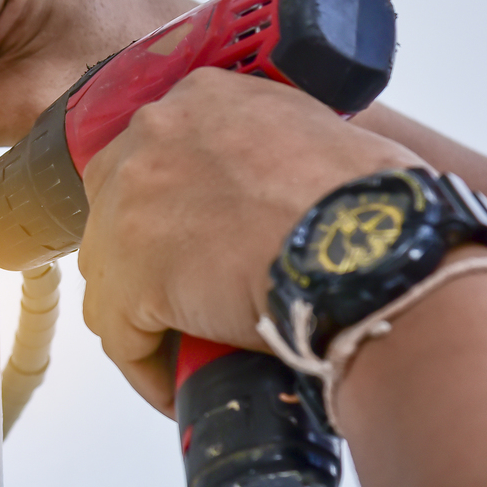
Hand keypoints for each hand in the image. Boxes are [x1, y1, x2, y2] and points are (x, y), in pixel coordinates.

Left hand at [76, 68, 425, 416]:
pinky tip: (177, 387)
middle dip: (144, 257)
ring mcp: (129, 206)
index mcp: (199, 99)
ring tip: (186, 346)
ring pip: (111, 274)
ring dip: (144, 313)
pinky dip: (147, 367)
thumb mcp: (315, 133)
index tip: (191, 240)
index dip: (167, 207)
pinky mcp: (130, 278)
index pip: (153, 156)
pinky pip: (121, 337)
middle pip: (118, 210)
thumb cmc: (373, 201)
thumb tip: (269, 196)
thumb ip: (271, 147)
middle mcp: (151, 138)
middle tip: (186, 295)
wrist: (376, 251)